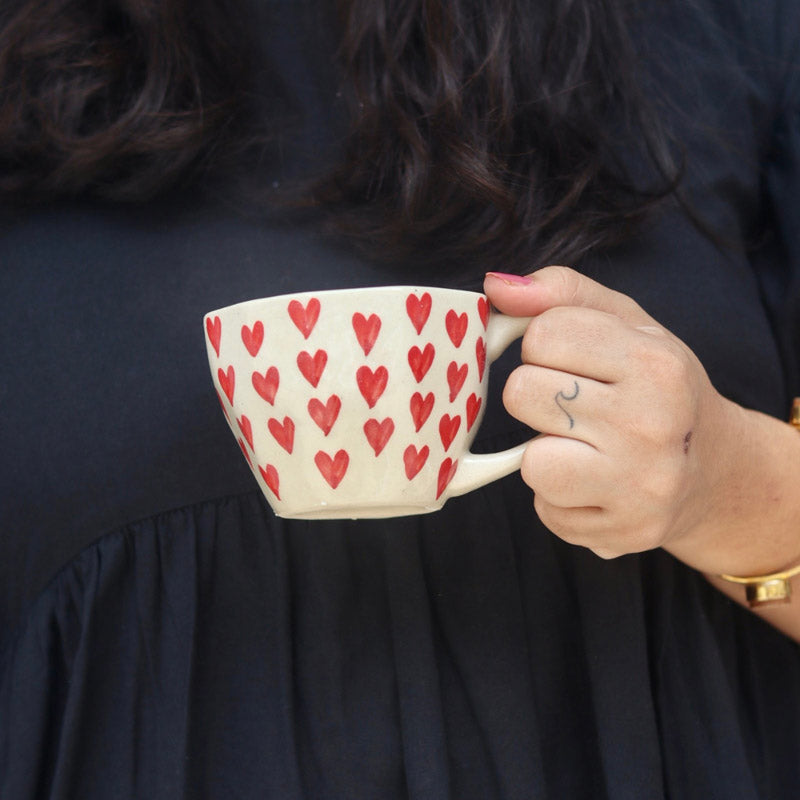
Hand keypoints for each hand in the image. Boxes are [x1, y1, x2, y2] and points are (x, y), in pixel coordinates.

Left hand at [484, 266, 731, 558]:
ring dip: (545, 454)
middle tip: (574, 406)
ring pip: (531, 463)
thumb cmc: (656, 387)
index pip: (542, 335)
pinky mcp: (623, 533)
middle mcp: (652, 425)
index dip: (541, 345)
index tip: (569, 360)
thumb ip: (561, 293)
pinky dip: (560, 497)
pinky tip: (595, 484)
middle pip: (522, 393)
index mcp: (655, 363)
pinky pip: (546, 509)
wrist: (713, 469)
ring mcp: (640, 486)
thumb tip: (494, 286)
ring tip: (583, 448)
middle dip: (536, 396)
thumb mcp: (626, 324)